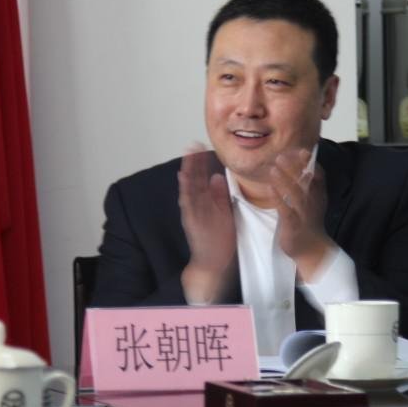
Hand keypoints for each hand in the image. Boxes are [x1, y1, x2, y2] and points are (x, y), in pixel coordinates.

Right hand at [178, 144, 236, 302]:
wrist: (212, 262)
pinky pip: (187, 203)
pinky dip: (185, 190)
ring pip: (189, 188)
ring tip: (188, 155)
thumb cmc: (219, 239)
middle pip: (194, 179)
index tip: (202, 147)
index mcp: (205, 202)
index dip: (201, 163)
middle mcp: (196, 205)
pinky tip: (184, 177)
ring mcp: (193, 212)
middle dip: (193, 162)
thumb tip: (217, 176)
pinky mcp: (191, 220)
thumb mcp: (223, 212)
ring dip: (188, 171)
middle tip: (193, 145)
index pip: (202, 178)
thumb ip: (220, 195)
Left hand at [269, 149, 334, 281]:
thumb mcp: (312, 199)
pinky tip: (270, 190)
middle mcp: (313, 201)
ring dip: (284, 181)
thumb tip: (299, 160)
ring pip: (296, 194)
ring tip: (273, 169)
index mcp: (318, 193)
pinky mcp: (293, 225)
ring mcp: (304, 213)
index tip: (298, 150)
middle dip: (294, 167)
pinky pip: (286, 211)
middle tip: (280, 155)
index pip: (317, 172)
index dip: (308, 161)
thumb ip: (307, 181)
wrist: (312, 249)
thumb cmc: (309, 220)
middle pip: (305, 181)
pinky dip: (278, 199)